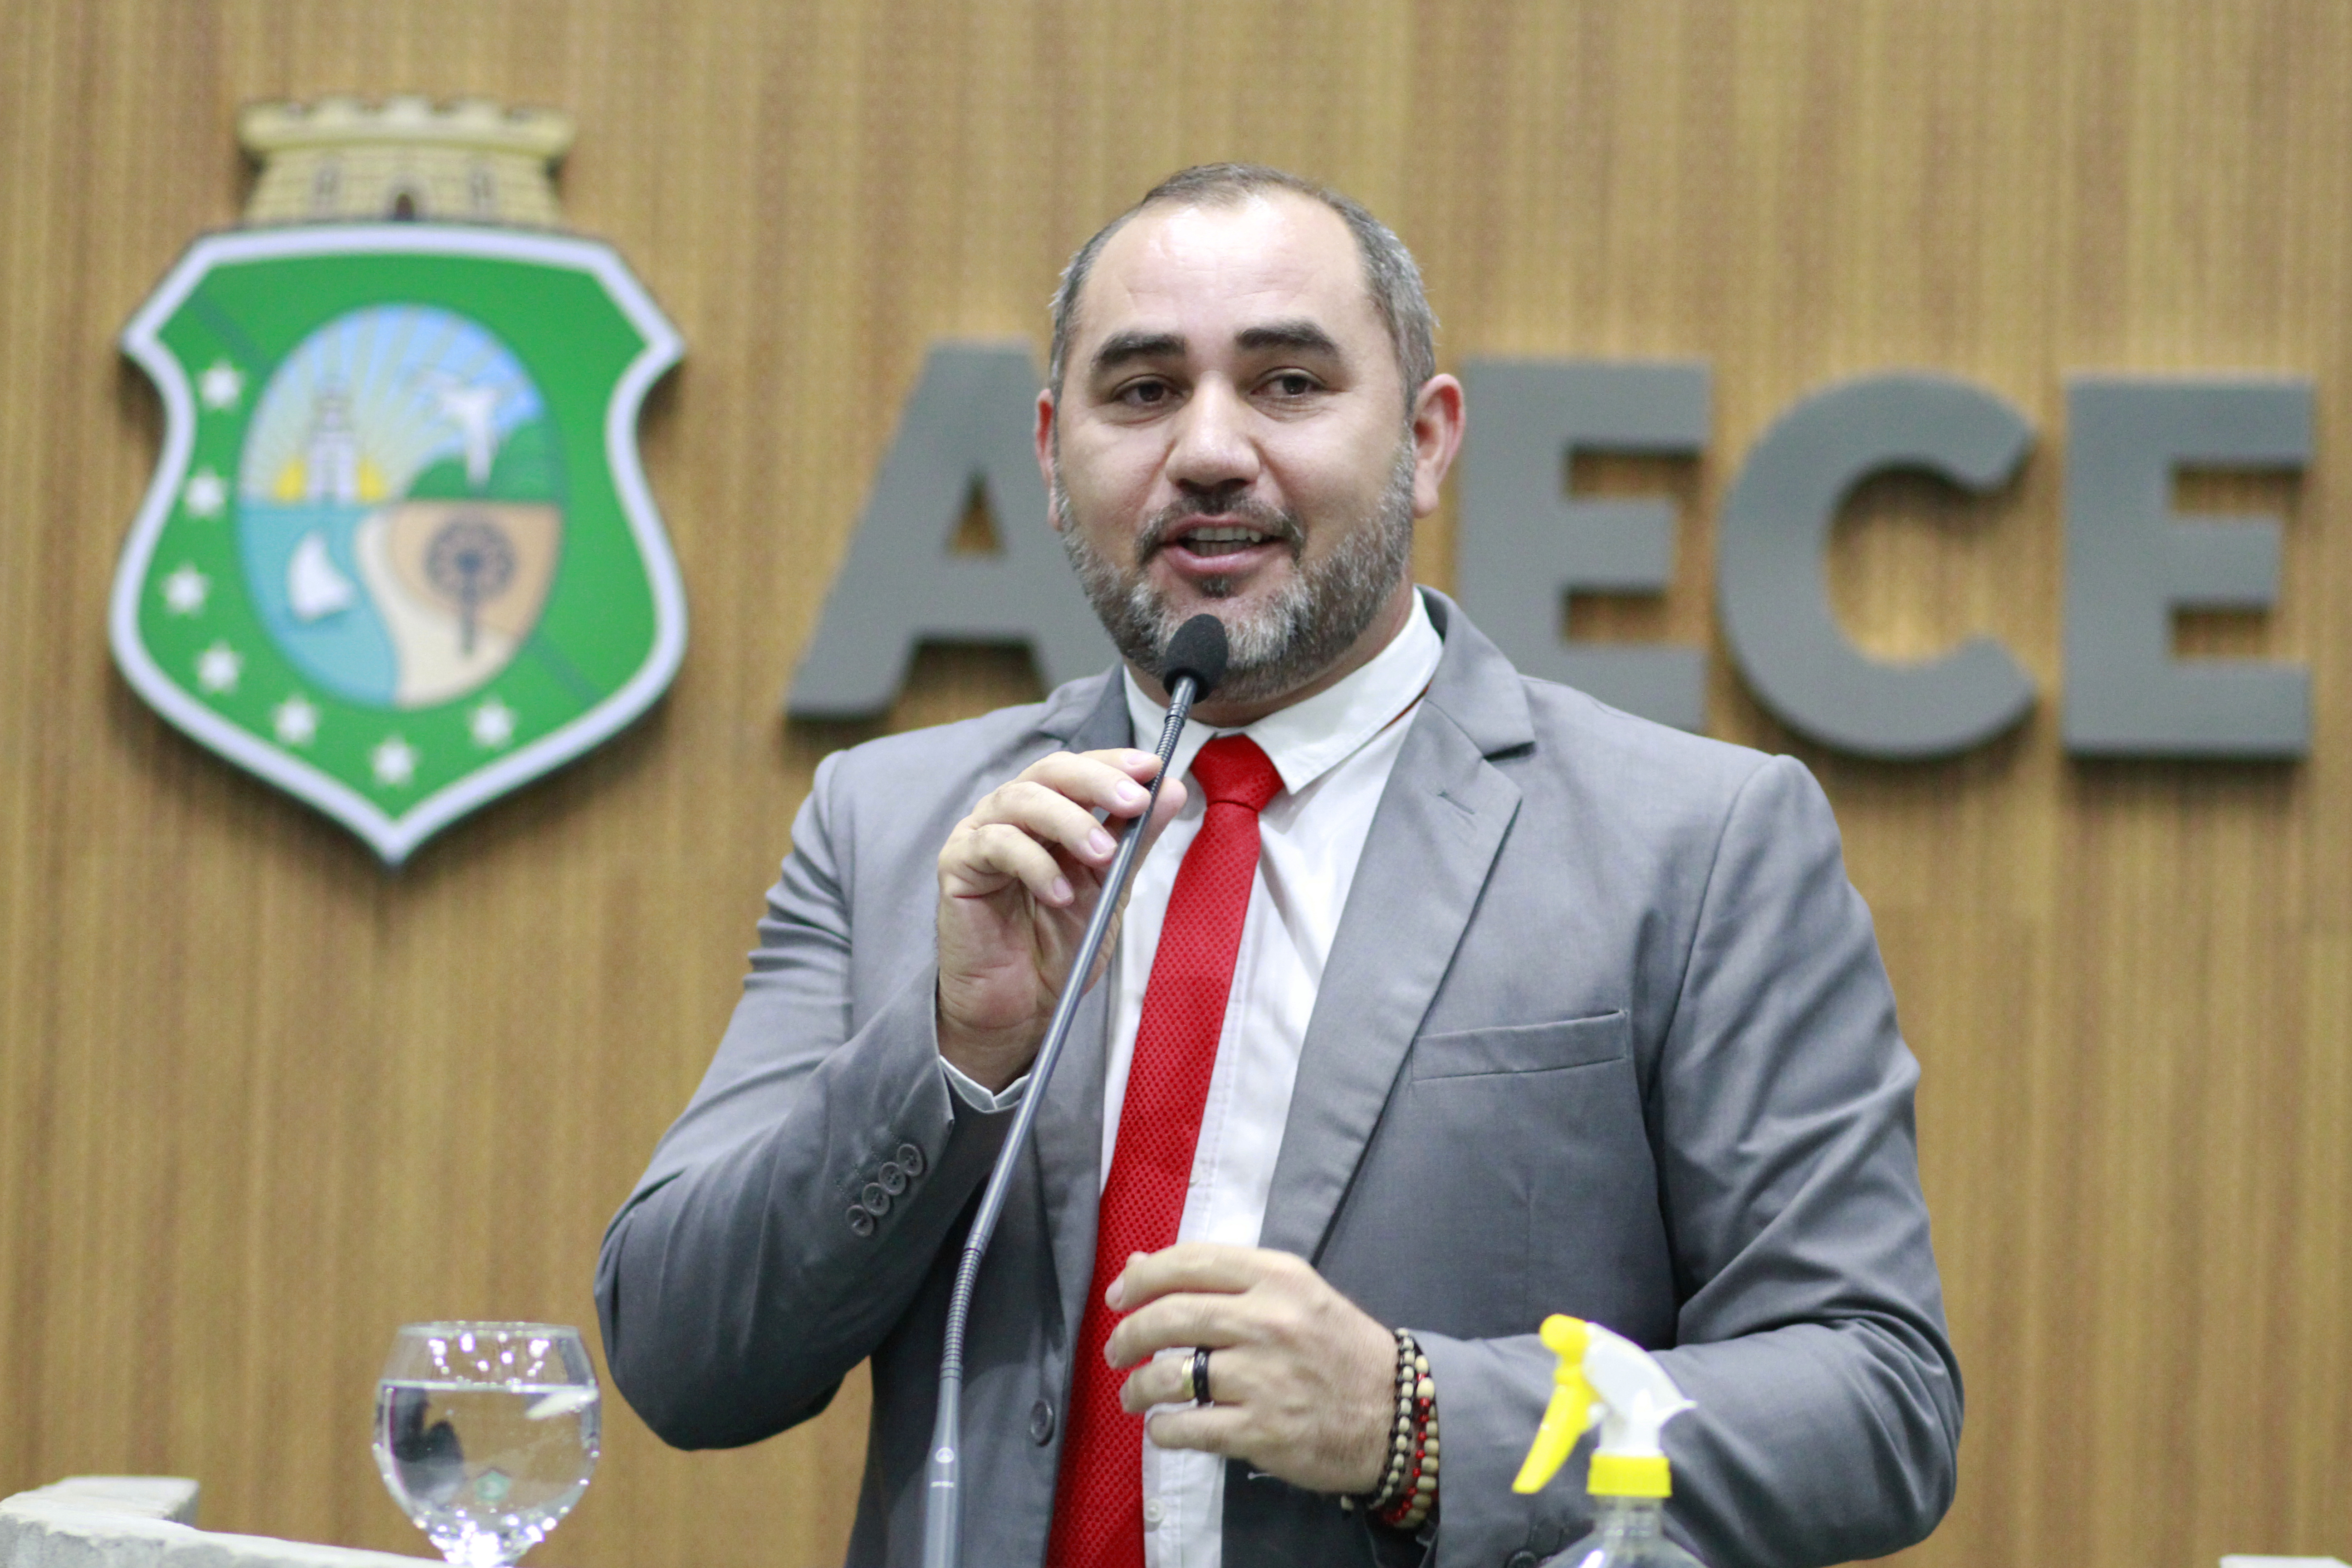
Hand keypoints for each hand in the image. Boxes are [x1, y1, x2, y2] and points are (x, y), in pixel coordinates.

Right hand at [935, 749, 1186, 1090]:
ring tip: (1103, 856)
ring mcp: (981, 836)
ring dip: (1069, 822)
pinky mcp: (957, 866)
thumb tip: (1173, 790)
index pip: (1079, 770)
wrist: (1020, 1006)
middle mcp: (1013, 815)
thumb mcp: (1110, 888)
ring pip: (1021, 800)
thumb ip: (1135, 840)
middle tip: (1134, 801)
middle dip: (1096, 782)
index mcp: (1051, 814)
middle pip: (1049, 773)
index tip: (1153, 768)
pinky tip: (1060, 893)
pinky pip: (994, 845)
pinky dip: (1034, 864)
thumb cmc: (1058, 947)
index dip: (1114, 762)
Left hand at [1103, 1243, 1396, 1494]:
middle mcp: (1269, 1322)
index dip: (1143, 1276)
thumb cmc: (1338, 1348)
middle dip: (1130, 1334)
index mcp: (1278, 1278)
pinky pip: (1190, 1429)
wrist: (1398, 1414)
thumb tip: (1139, 1267)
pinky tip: (1163, 1428)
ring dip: (1138, 1388)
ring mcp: (1264, 1379)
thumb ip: (1221, 1278)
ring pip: (1171, 1377)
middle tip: (1117, 1350)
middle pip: (1172, 1317)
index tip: (1120, 1295)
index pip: (1191, 1261)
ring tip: (1133, 1395)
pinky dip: (1164, 1431)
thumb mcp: (1293, 1295)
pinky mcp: (1262, 1431)